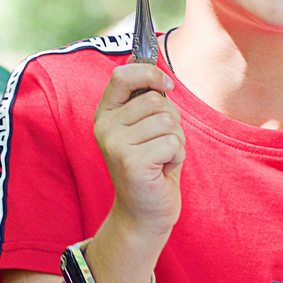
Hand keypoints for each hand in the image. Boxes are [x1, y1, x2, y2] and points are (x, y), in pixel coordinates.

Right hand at [93, 63, 182, 247]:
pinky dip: (177, 157)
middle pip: (155, 100)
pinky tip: (162, 169)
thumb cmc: (152, 166)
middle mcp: (105, 127)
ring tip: (161, 158)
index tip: (167, 85)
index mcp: (106, 114)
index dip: (149, 74)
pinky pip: (172, 143)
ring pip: (167, 121)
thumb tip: (154, 70)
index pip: (122, 76)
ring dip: (176, 141)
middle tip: (160, 145)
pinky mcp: (131, 162)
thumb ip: (146, 100)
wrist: (144, 212)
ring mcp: (115, 144)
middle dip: (171, 121)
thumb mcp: (146, 128)